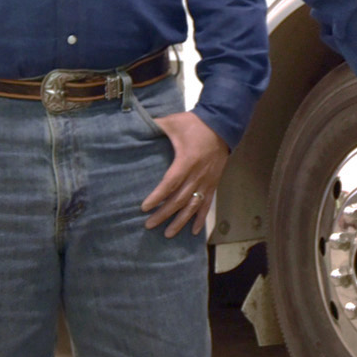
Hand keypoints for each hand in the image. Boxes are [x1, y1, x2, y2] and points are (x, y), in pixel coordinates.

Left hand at [141, 110, 227, 237]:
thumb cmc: (194, 124)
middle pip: (179, 199)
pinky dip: (200, 219)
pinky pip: (207, 204)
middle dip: (164, 214)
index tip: (144, 207)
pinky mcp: (213, 183)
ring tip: (168, 234)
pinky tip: (193, 231)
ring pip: (193, 206)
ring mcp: (207, 181)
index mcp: (186, 161)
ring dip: (180, 221)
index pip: (170, 183)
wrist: (222, 125)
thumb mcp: (173, 122)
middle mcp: (198, 175)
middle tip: (149, 225)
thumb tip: (134, 127)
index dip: (158, 197)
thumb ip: (155, 126)